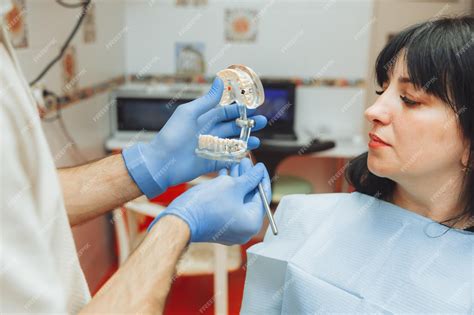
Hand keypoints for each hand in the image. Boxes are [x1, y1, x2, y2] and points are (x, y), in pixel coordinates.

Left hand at [122, 78, 266, 197]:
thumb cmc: (172, 135)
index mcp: (204, 119)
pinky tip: (247, 153)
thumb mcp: (189, 113)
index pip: (226, 112)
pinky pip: (228, 159)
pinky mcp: (211, 163)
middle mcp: (209, 132)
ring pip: (233, 143)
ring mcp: (211, 148)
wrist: (161, 162)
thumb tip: (220, 79)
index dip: (239, 110)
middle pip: (233, 127)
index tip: (252, 108)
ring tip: (257, 140)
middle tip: (262, 122)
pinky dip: (238, 156)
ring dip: (246, 141)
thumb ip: (207, 100)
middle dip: (247, 125)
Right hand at [149, 158, 271, 244]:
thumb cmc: (207, 204)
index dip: (261, 178)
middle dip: (247, 178)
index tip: (259, 166)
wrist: (180, 219)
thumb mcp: (232, 185)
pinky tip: (225, 175)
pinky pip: (229, 206)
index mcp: (252, 223)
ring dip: (237, 182)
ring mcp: (231, 229)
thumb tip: (259, 171)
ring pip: (238, 201)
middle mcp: (244, 230)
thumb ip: (250, 178)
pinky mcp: (219, 225)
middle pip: (250, 199)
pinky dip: (228, 191)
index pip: (263, 197)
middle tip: (246, 162)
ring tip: (235, 165)